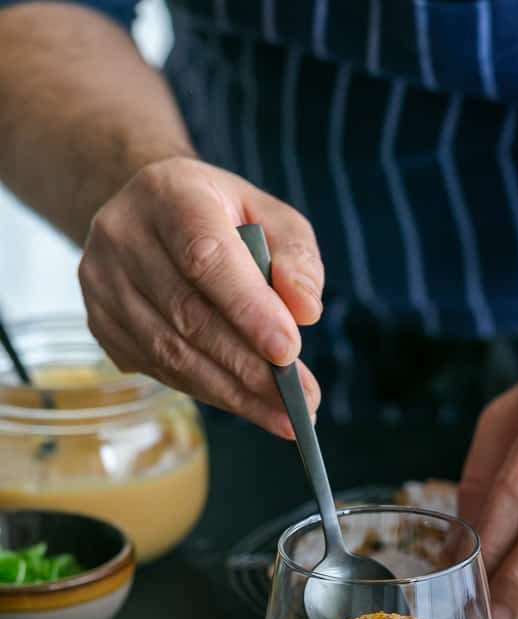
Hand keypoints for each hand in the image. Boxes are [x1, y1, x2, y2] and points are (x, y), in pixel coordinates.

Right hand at [79, 157, 323, 437]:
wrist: (152, 213)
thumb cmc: (222, 216)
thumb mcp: (269, 216)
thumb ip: (296, 257)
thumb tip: (305, 311)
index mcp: (169, 194)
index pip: (205, 257)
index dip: (248, 309)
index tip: (289, 352)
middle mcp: (123, 235)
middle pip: (187, 314)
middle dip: (249, 367)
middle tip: (299, 400)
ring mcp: (103, 282)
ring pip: (170, 351)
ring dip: (232, 392)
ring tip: (283, 415)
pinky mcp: (100, 323)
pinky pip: (158, 369)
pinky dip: (207, 392)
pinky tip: (246, 403)